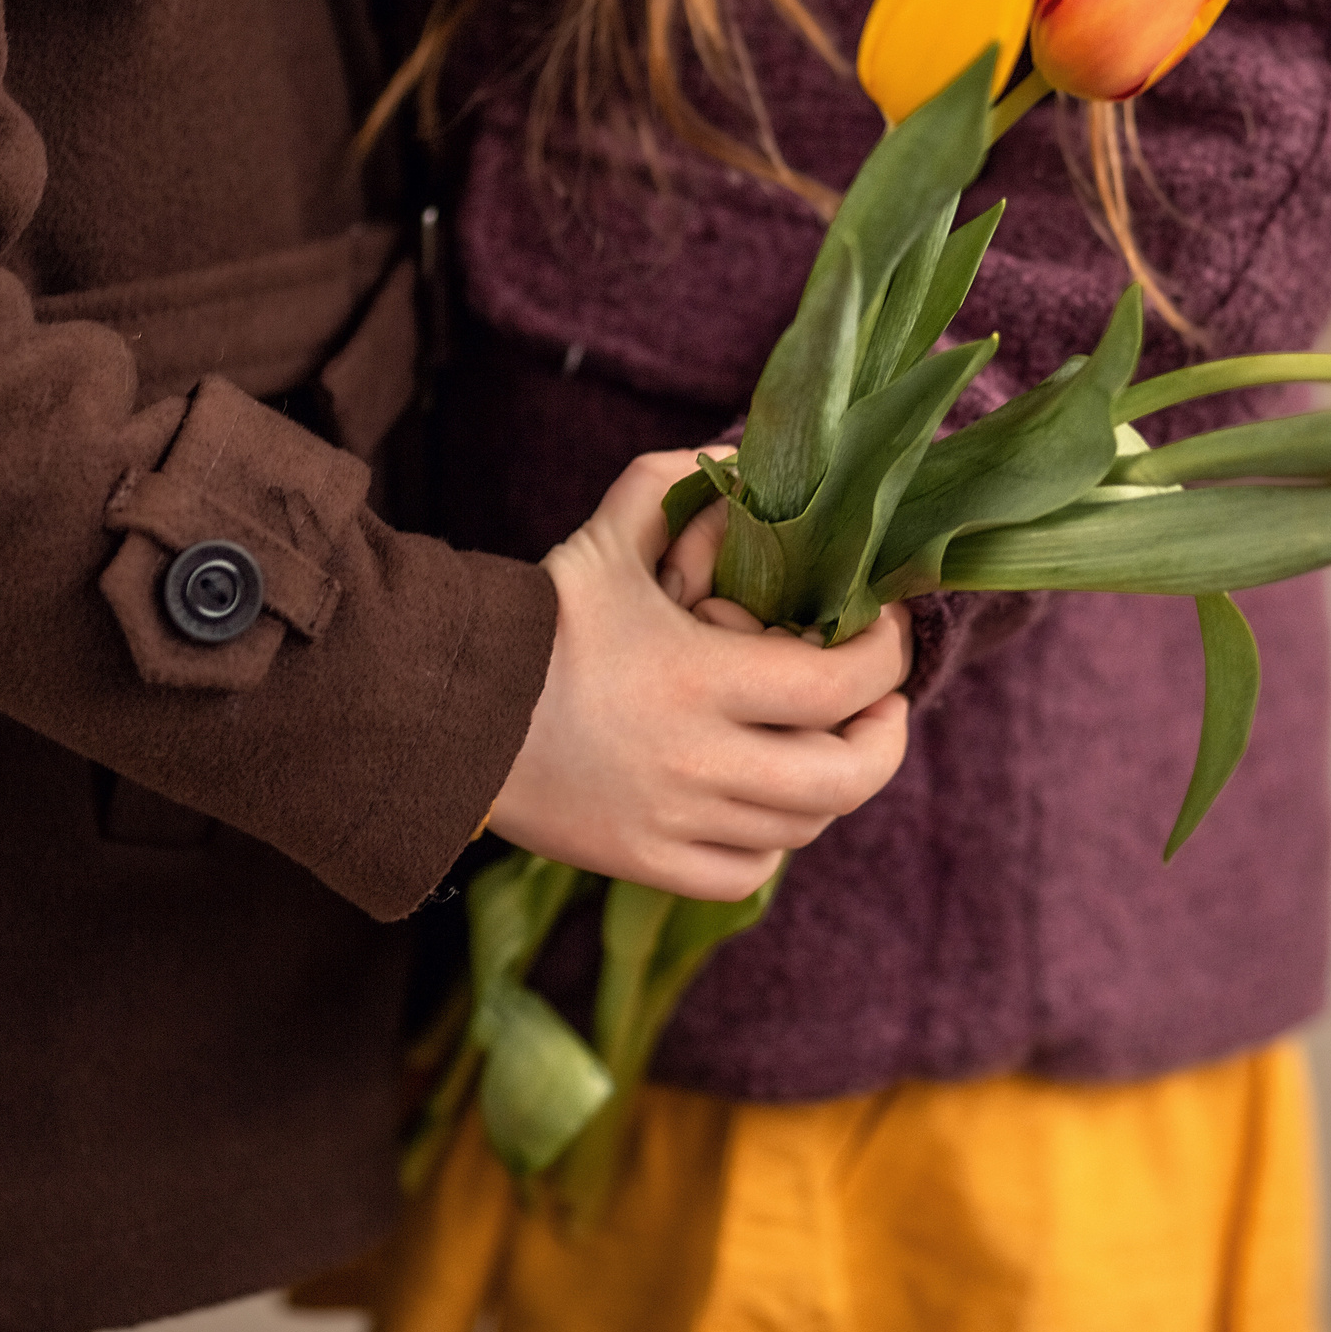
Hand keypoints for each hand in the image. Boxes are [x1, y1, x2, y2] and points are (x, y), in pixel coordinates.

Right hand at [486, 450, 913, 902]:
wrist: (446, 710)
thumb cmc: (539, 618)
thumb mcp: (611, 532)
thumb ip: (680, 481)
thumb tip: (746, 458)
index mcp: (697, 678)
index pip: (839, 684)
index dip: (884, 656)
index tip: (882, 628)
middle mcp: (696, 762)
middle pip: (843, 777)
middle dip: (884, 735)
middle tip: (883, 702)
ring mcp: (672, 823)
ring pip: (802, 827)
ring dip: (833, 784)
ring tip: (831, 743)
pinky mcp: (643, 863)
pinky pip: (745, 873)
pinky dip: (773, 842)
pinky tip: (768, 804)